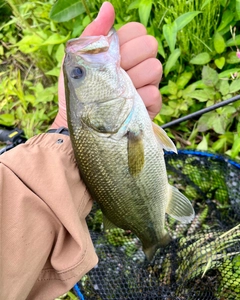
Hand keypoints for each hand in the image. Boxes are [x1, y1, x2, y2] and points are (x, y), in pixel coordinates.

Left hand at [51, 1, 161, 128]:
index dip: (125, 40)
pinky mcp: (151, 105)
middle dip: (129, 59)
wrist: (80, 123)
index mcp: (122, 50)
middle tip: (113, 75)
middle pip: (150, 46)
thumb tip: (108, 6)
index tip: (110, 55)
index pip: (139, 30)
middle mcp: (138, 65)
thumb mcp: (78, 59)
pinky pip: (154, 94)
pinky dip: (138, 101)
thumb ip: (93, 33)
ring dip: (132, 81)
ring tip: (116, 93)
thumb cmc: (78, 91)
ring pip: (155, 68)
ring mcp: (146, 85)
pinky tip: (124, 107)